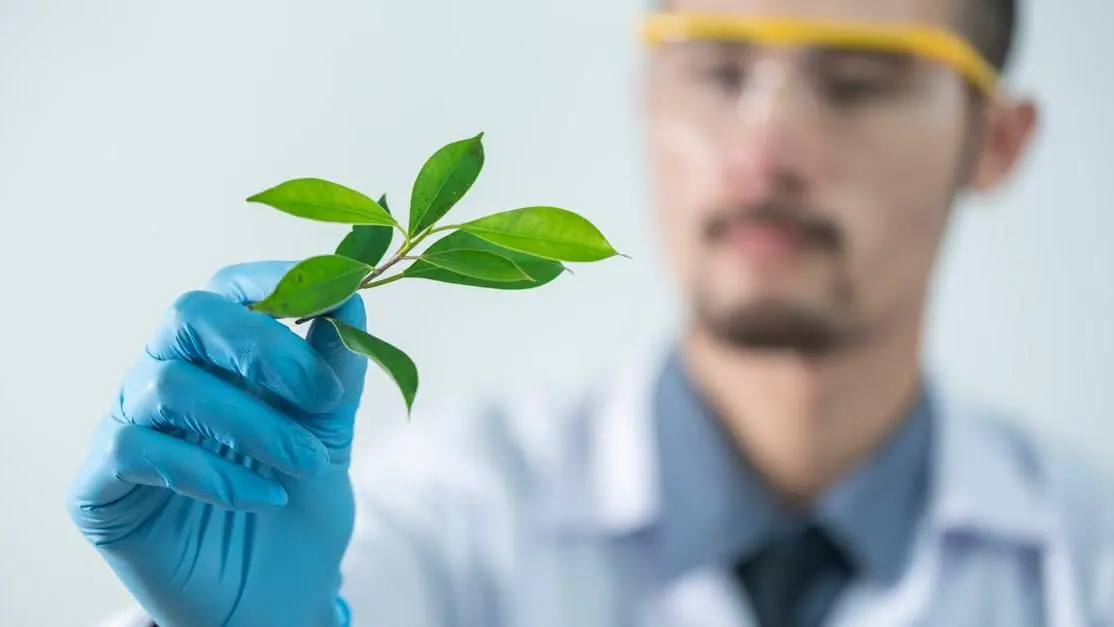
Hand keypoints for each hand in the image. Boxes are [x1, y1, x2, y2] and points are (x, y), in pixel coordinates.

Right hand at [68, 261, 368, 626]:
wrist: (275, 593)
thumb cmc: (297, 502)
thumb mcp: (329, 431)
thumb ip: (336, 367)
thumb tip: (352, 293)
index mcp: (219, 354)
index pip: (230, 289)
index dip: (276, 281)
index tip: (335, 300)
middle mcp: (167, 376)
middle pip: (188, 316)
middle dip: (262, 346)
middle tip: (321, 394)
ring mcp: (129, 425)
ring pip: (171, 386)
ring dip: (254, 425)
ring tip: (307, 465)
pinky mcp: (101, 484)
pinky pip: (136, 451)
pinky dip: (209, 472)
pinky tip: (260, 498)